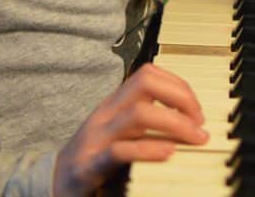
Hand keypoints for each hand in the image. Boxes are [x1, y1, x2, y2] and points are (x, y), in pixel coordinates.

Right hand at [52, 63, 207, 196]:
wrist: (55, 181)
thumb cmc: (94, 154)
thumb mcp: (121, 129)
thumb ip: (148, 117)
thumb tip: (188, 117)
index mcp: (115, 102)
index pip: (149, 74)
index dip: (178, 85)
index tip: (196, 108)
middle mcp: (107, 114)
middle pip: (145, 83)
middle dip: (180, 97)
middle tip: (199, 121)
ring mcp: (98, 137)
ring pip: (138, 113)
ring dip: (174, 123)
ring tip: (193, 137)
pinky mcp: (91, 164)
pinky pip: (121, 151)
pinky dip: (149, 149)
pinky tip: (168, 153)